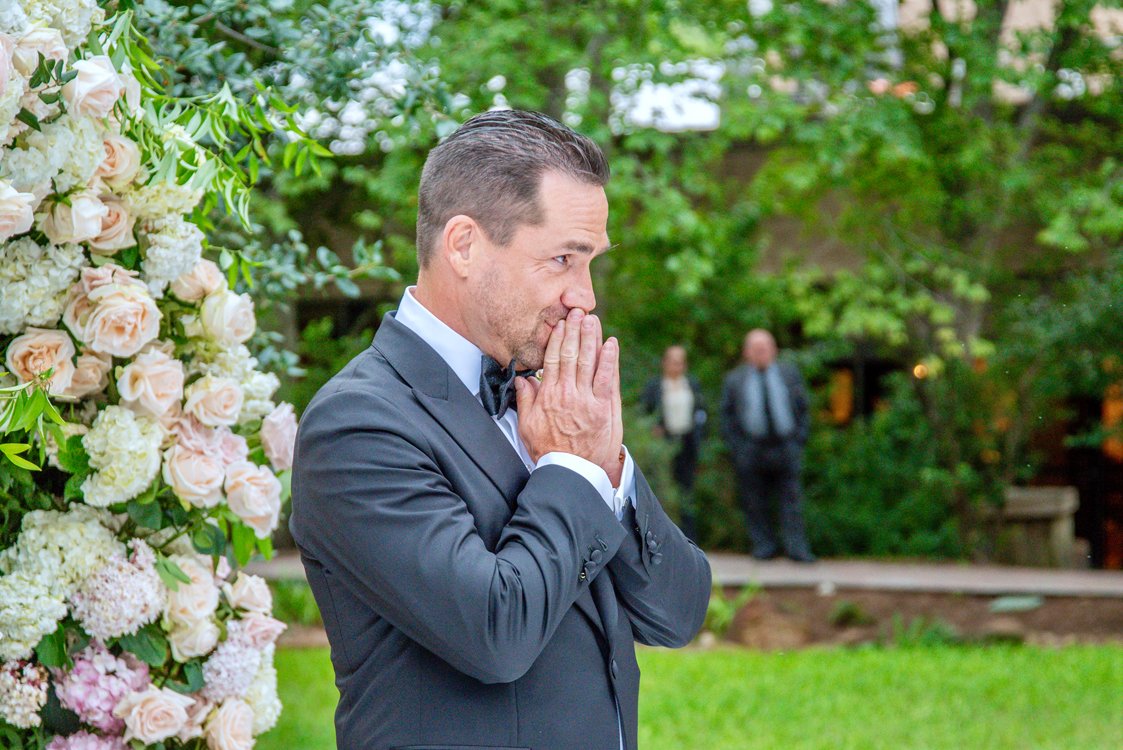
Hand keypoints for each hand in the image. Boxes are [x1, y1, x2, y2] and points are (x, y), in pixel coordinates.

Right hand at [515, 308, 622, 483]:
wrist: (572, 472)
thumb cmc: (549, 451)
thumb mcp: (527, 426)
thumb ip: (525, 400)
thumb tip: (522, 379)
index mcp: (549, 396)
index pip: (554, 359)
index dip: (558, 338)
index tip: (561, 323)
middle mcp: (568, 394)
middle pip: (573, 355)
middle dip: (576, 331)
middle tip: (578, 312)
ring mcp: (588, 400)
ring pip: (590, 362)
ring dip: (592, 338)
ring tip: (593, 320)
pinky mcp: (605, 408)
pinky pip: (608, 378)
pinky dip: (610, 360)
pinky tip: (611, 344)